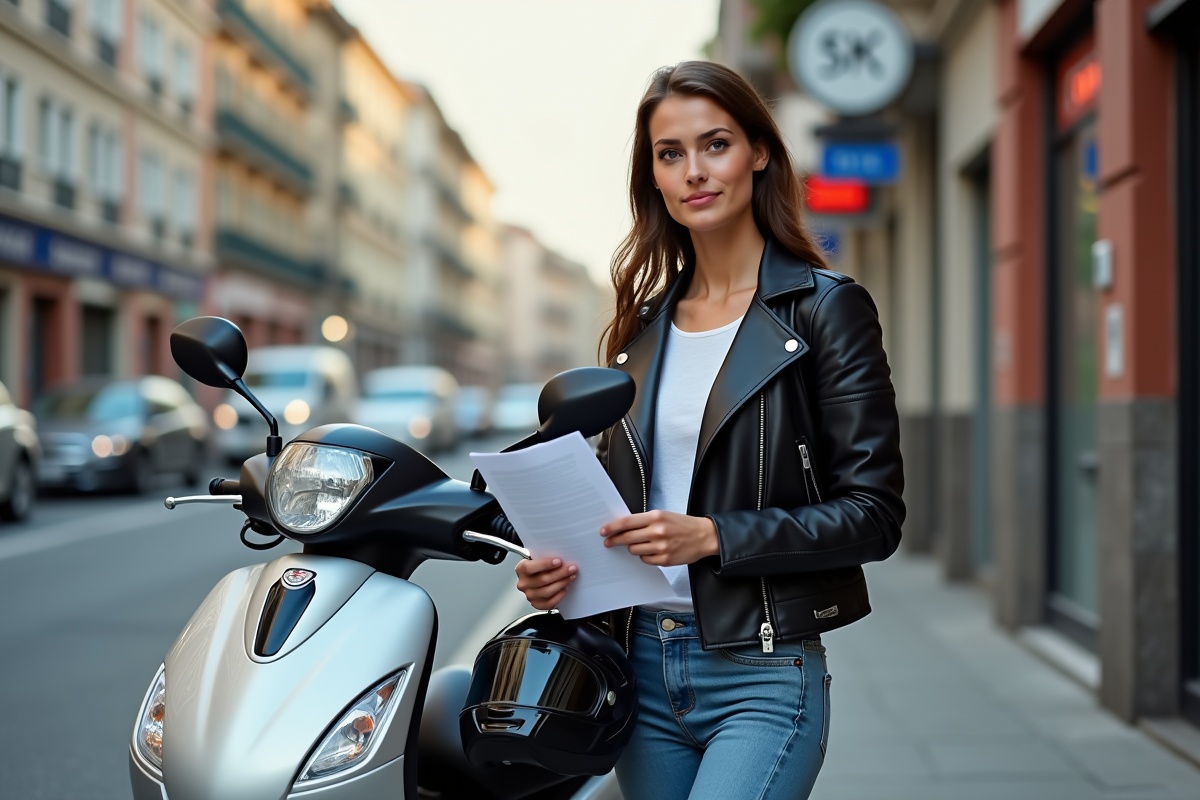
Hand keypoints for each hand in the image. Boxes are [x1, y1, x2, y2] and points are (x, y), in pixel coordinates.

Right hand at [515, 557, 576, 609]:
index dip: (545, 564)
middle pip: (542, 580)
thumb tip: (562, 556)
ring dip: (562, 584)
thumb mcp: (539, 557)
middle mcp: (523, 583)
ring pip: (547, 591)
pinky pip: (549, 603)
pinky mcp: (537, 604)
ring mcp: (529, 595)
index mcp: (521, 569)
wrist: (538, 576)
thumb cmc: (539, 566)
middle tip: (571, 569)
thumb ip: (546, 556)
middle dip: (560, 573)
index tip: (559, 561)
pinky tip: (565, 589)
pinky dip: (559, 596)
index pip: (530, 567)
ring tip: (570, 577)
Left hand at [599, 510, 718, 565]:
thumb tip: (623, 527)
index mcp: (656, 517)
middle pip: (627, 538)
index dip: (612, 527)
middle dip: (615, 540)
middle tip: (608, 542)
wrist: (703, 536)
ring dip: (633, 547)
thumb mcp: (663, 515)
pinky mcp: (665, 559)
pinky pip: (645, 559)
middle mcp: (658, 531)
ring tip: (642, 543)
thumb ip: (644, 520)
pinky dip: (645, 556)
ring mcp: (661, 547)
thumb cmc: (682, 525)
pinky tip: (652, 550)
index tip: (603, 531)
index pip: (627, 522)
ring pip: (634, 550)